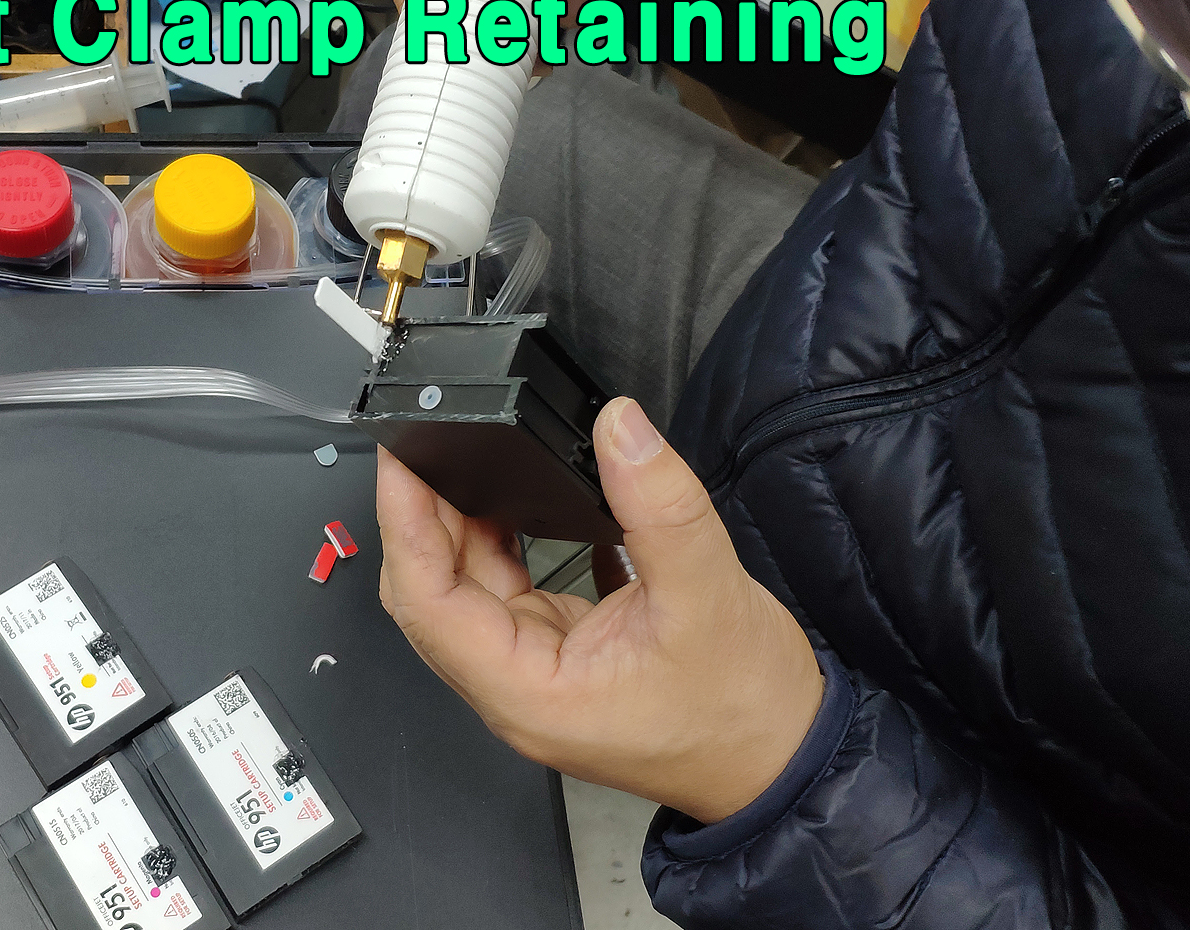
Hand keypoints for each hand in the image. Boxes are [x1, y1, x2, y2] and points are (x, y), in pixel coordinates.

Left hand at [376, 398, 823, 822]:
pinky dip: (505, 542)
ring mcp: (538, 674)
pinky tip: (519, 500)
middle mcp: (518, 690)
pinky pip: (511, 592)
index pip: (427, 603)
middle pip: (433, 595)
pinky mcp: (563, 654)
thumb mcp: (710, 593)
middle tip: (424, 446)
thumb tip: (621, 429)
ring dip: (462, 527)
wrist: (788, 760)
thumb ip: (659, 504)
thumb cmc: (747, 714)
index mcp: (529, 694)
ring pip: (470, 590)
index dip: (404, 526)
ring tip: (466, 462)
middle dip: (422, 519)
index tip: (400, 463)